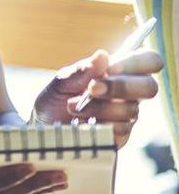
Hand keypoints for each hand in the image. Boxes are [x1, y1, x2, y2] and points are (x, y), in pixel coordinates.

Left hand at [33, 49, 162, 147]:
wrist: (42, 128)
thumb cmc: (55, 99)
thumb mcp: (61, 81)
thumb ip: (81, 70)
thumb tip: (102, 55)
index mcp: (118, 72)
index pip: (149, 60)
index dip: (136, 63)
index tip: (110, 68)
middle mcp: (128, 94)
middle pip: (150, 87)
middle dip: (120, 86)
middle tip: (92, 89)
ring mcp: (126, 116)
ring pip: (131, 110)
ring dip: (99, 107)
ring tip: (72, 107)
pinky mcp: (120, 137)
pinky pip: (121, 131)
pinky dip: (98, 125)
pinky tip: (82, 124)